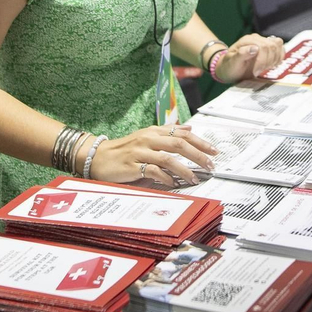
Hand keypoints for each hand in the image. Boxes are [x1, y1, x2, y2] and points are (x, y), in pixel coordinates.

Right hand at [87, 124, 218, 186]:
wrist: (97, 156)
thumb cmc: (124, 149)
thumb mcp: (147, 137)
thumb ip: (168, 133)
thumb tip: (189, 128)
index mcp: (154, 131)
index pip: (182, 134)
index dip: (200, 142)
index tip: (214, 151)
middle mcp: (148, 139)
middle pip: (179, 144)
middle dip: (198, 154)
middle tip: (210, 164)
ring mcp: (140, 152)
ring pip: (168, 158)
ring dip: (184, 169)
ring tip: (195, 177)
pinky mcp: (132, 165)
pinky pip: (152, 171)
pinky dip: (165, 177)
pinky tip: (172, 183)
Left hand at [213, 34, 285, 83]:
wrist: (229, 69)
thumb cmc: (230, 67)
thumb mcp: (232, 63)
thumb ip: (241, 55)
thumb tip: (254, 48)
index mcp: (247, 40)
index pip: (263, 46)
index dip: (262, 61)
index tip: (255, 72)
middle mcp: (256, 38)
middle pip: (272, 46)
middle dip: (268, 61)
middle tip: (259, 71)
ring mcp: (263, 41)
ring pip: (278, 45)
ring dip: (274, 59)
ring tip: (264, 68)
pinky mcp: (269, 48)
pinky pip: (280, 48)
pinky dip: (278, 58)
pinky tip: (271, 65)